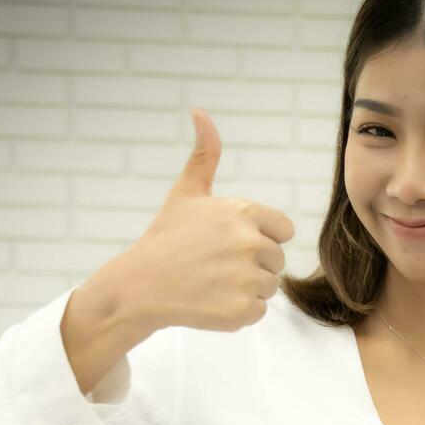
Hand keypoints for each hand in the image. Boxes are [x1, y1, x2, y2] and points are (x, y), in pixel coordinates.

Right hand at [115, 108, 295, 333]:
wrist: (140, 286)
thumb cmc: (167, 238)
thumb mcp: (186, 192)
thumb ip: (205, 155)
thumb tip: (200, 113)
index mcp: (244, 213)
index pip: (284, 230)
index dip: (261, 237)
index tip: (230, 242)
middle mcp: (250, 243)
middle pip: (277, 260)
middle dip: (252, 263)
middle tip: (216, 265)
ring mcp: (247, 278)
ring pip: (269, 286)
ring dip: (246, 288)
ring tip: (212, 282)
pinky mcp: (242, 310)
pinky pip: (259, 311)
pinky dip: (239, 311)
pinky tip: (212, 301)